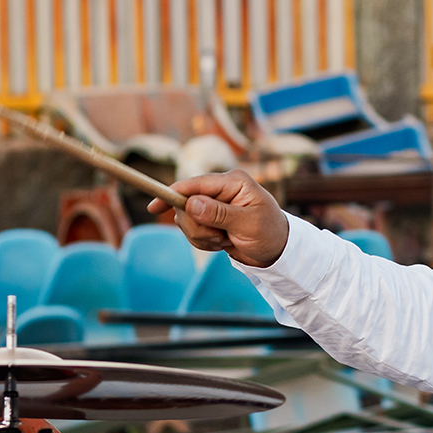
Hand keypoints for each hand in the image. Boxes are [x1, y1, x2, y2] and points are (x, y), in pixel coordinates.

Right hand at [153, 170, 290, 266]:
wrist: (277, 251)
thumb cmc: (270, 233)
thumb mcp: (248, 224)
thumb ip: (219, 213)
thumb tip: (191, 203)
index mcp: (233, 181)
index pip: (195, 184)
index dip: (173, 194)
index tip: (155, 205)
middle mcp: (220, 189)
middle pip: (186, 205)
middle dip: (198, 227)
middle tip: (220, 237)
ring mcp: (214, 204)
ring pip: (186, 221)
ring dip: (203, 236)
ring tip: (226, 240)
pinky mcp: (209, 219)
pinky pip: (193, 231)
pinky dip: (205, 242)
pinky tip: (224, 242)